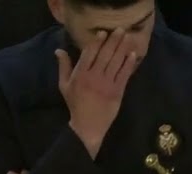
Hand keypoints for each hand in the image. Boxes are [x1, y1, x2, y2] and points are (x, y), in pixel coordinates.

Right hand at [55, 28, 139, 158]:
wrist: (88, 125)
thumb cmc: (75, 104)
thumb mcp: (64, 85)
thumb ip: (64, 67)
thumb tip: (59, 50)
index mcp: (81, 74)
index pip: (89, 54)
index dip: (97, 42)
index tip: (103, 33)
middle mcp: (94, 77)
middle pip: (105, 55)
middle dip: (113, 41)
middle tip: (121, 29)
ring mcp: (107, 84)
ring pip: (116, 63)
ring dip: (123, 49)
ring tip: (128, 37)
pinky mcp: (117, 92)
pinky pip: (124, 75)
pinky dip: (129, 64)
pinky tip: (133, 55)